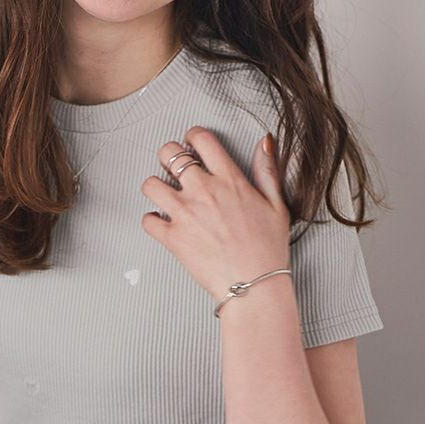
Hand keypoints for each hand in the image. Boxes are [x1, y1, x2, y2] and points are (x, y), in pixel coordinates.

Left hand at [140, 126, 290, 301]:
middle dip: (168, 156)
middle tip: (173, 167)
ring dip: (155, 187)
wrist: (254, 285)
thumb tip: (265, 142)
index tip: (192, 144)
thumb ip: (267, 170)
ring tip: (164, 195)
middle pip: (169, 153)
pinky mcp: (173, 238)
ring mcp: (185, 214)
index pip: (201, 139)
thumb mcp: (277, 205)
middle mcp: (203, 191)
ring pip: (151, 184)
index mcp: (229, 179)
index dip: (193, 137)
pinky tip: (162, 224)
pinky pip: (147, 220)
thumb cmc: (267, 251)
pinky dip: (151, 221)